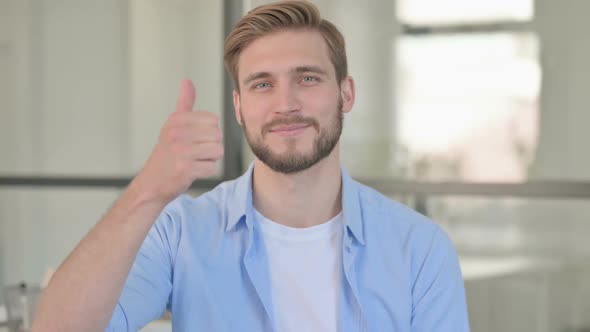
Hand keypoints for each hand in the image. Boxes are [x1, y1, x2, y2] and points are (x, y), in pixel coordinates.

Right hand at [134, 79, 222, 203]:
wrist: (152, 183)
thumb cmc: (167, 154)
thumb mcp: (173, 125)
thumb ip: (184, 104)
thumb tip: (187, 81)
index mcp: (176, 120)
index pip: (213, 120)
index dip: (208, 132)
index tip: (193, 140)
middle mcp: (177, 133)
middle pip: (218, 135)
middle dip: (211, 146)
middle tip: (194, 153)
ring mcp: (181, 151)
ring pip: (218, 151)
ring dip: (209, 159)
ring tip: (193, 161)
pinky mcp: (186, 168)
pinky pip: (212, 167)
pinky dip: (205, 171)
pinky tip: (191, 171)